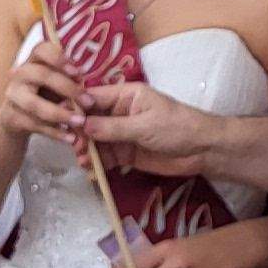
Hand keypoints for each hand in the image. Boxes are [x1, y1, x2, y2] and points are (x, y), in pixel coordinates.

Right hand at [0, 46, 86, 144]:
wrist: (16, 119)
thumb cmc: (44, 95)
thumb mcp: (56, 84)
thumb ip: (69, 83)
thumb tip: (90, 90)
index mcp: (33, 61)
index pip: (41, 49)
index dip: (59, 58)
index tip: (78, 72)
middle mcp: (19, 74)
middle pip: (42, 75)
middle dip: (68, 88)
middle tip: (89, 102)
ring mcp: (12, 95)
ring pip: (35, 104)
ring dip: (60, 114)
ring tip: (80, 122)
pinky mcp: (10, 116)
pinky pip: (33, 124)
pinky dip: (54, 132)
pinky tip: (70, 137)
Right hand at [75, 85, 229, 178]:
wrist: (202, 151)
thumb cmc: (177, 127)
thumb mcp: (144, 126)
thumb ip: (113, 127)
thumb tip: (82, 125)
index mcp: (125, 96)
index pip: (94, 97)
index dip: (77, 108)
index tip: (65, 121)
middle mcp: (120, 112)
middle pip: (91, 120)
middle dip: (81, 133)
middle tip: (76, 147)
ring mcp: (122, 133)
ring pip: (96, 140)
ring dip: (87, 150)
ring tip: (84, 162)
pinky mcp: (126, 153)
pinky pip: (106, 157)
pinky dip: (98, 164)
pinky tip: (92, 171)